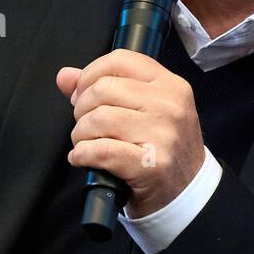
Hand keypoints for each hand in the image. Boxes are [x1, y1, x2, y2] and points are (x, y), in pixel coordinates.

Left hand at [56, 48, 204, 218]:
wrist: (188, 193)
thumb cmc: (163, 149)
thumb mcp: (146, 110)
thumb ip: (106, 87)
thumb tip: (65, 76)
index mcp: (171, 86)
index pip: (120, 60)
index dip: (91, 74)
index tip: (83, 93)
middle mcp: (169, 106)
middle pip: (103, 89)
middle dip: (82, 108)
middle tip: (87, 125)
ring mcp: (162, 135)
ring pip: (98, 119)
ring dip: (80, 134)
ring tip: (87, 143)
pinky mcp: (150, 165)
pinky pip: (100, 150)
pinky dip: (82, 154)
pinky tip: (83, 158)